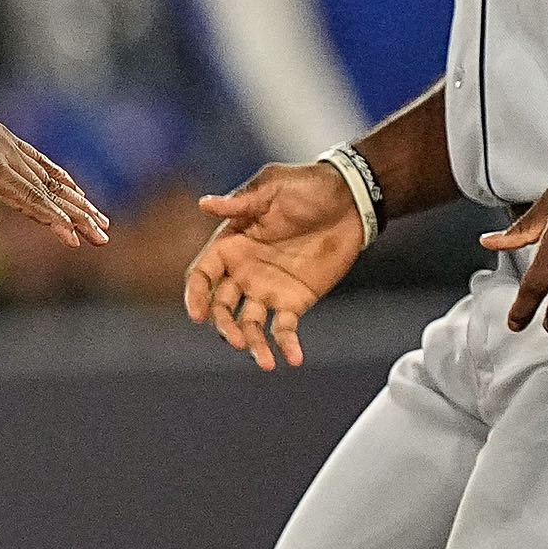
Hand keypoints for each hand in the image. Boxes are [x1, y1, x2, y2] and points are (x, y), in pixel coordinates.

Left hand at [0, 64, 109, 245]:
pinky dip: (60, 176)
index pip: (25, 197)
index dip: (51, 220)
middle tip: (103, 238)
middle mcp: (2, 153)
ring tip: (100, 220)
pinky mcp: (3, 137)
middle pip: (47, 190)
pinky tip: (74, 188)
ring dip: (76, 199)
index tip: (73, 239)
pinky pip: (39, 159)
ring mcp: (6, 143)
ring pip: (49, 175)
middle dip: (77, 215)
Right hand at [184, 160, 367, 369]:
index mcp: (230, 245)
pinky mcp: (295, 300)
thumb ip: (239, 202)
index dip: (196, 296)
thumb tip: (204, 203)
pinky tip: (292, 359)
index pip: (202, 276)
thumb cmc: (307, 186)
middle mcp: (243, 272)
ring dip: (252, 343)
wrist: (351, 198)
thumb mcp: (271, 187)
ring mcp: (267, 289)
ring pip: (249, 324)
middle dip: (225, 327)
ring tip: (265, 361)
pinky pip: (284, 327)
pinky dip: (286, 344)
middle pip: (222, 307)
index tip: (199, 314)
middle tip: (238, 340)